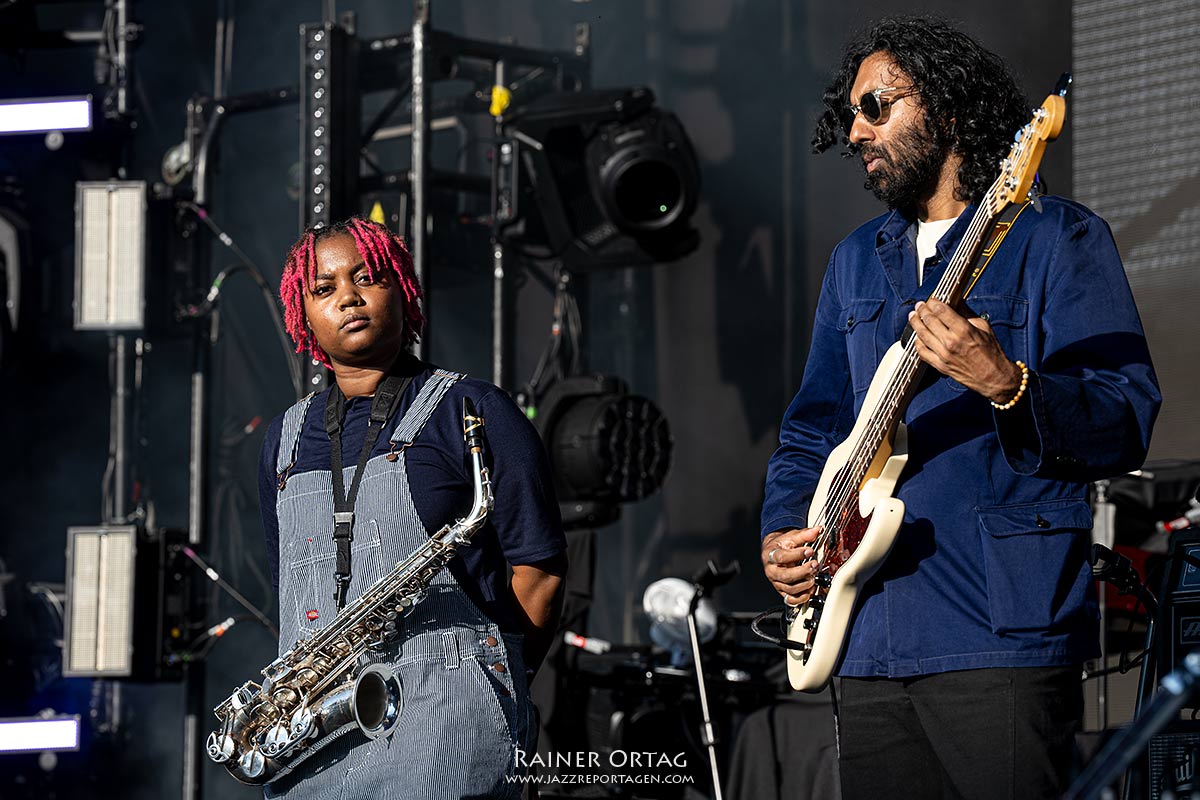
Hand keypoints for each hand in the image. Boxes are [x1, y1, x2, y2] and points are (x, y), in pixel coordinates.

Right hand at [761, 527, 819, 605]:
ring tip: (814, 577)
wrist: (773, 552)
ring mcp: (776, 582)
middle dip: (802, 572)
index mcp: (771, 555)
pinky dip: (801, 598)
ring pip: (789, 588)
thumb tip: (818, 530)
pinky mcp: (782, 590)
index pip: (782, 557)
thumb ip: (805, 534)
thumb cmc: (782, 545)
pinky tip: (810, 591)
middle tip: (814, 566)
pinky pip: (790, 599)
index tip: (810, 551)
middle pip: (785, 576)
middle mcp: (772, 570)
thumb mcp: (791, 537)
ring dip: (804, 585)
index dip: (796, 555)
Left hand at [907, 299, 1022, 403]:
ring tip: (913, 316)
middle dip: (922, 310)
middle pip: (929, 320)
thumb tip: (956, 301)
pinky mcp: (940, 366)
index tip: (931, 299)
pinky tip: (918, 336)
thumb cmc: (991, 352)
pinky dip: (918, 342)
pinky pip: (922, 352)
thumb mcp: (984, 327)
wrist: (994, 377)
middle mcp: (951, 342)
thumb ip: (967, 313)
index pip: (941, 311)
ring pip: (922, 335)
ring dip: (915, 323)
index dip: (933, 302)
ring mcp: (943, 355)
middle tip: (919, 306)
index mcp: (964, 330)